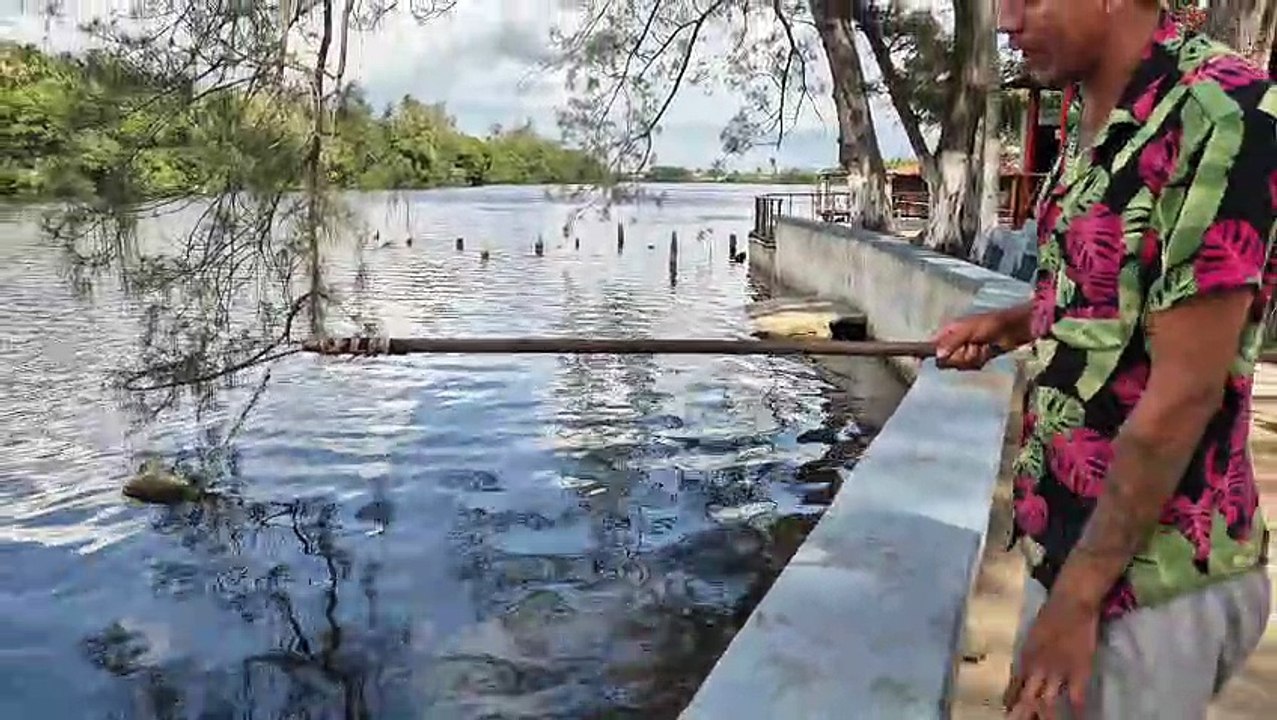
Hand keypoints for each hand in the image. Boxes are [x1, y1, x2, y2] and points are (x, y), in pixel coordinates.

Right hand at [932, 312, 1008, 369]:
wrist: (1012, 329)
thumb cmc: (989, 324)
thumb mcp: (968, 330)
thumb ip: (952, 342)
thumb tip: (938, 355)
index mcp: (948, 331)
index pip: (931, 345)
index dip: (929, 353)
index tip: (926, 361)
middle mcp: (953, 342)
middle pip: (945, 360)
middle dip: (959, 357)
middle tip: (971, 346)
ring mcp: (964, 351)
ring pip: (959, 365)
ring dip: (972, 358)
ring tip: (982, 347)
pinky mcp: (974, 359)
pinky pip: (970, 367)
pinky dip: (979, 361)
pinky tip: (986, 351)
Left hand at [1003, 593, 1099, 718]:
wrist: (1070, 603)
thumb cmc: (1051, 617)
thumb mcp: (1032, 638)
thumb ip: (1028, 658)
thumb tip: (1023, 676)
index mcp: (1025, 660)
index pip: (1014, 687)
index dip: (1011, 702)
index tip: (1007, 712)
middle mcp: (1037, 669)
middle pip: (1026, 698)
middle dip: (1021, 714)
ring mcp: (1057, 671)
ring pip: (1047, 702)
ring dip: (1043, 716)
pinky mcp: (1078, 671)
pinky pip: (1075, 697)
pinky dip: (1075, 712)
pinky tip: (1075, 719)